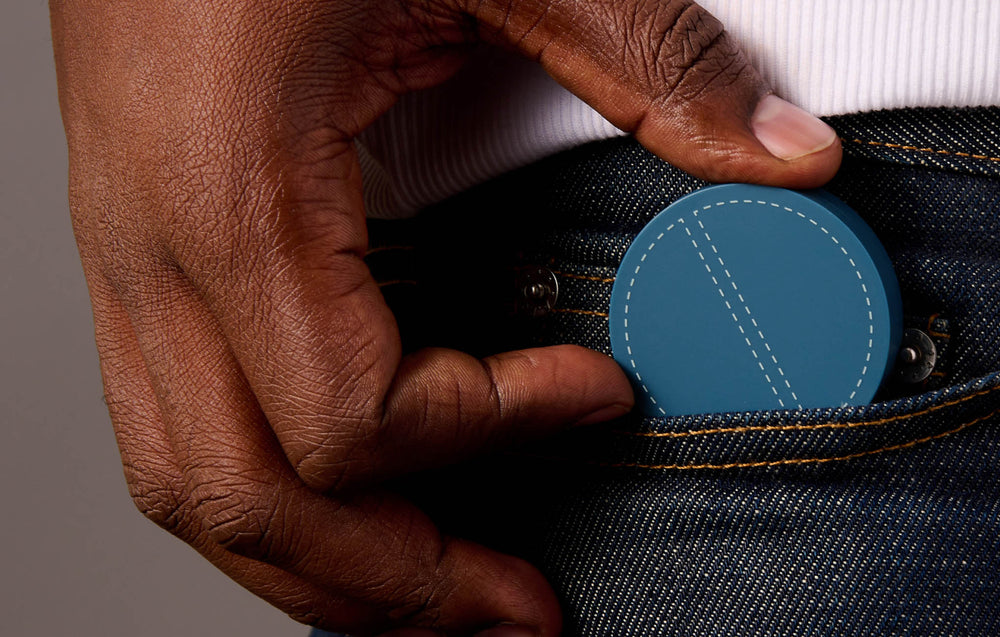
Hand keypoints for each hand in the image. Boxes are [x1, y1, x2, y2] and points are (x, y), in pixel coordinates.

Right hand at [50, 0, 840, 632]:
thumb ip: (648, 59)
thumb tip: (780, 155)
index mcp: (236, 191)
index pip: (358, 417)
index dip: (499, 426)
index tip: (603, 390)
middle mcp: (155, 247)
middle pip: (250, 503)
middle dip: (396, 585)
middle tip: (522, 614)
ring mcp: (125, 255)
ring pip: (192, 487)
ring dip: (324, 569)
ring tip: (448, 596)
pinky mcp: (137, 245)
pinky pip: (179, 426)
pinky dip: (275, 498)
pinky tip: (365, 501)